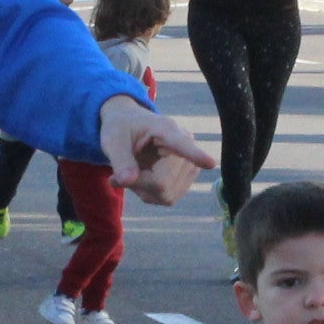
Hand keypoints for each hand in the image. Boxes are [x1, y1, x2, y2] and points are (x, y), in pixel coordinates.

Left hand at [99, 94, 214, 205]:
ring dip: (143, 190)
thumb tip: (127, 180)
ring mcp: (190, 162)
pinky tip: (141, 178)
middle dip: (138, 185)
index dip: (196, 155)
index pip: (182, 145)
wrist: (131, 126)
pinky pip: (168, 197)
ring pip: (167, 195)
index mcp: (166, 129)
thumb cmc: (121, 129)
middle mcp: (186, 144)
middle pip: (163, 183)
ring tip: (132, 172)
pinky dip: (149, 193)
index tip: (210, 163)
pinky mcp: (188, 176)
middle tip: (119, 175)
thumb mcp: (112, 140)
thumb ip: (118, 159)